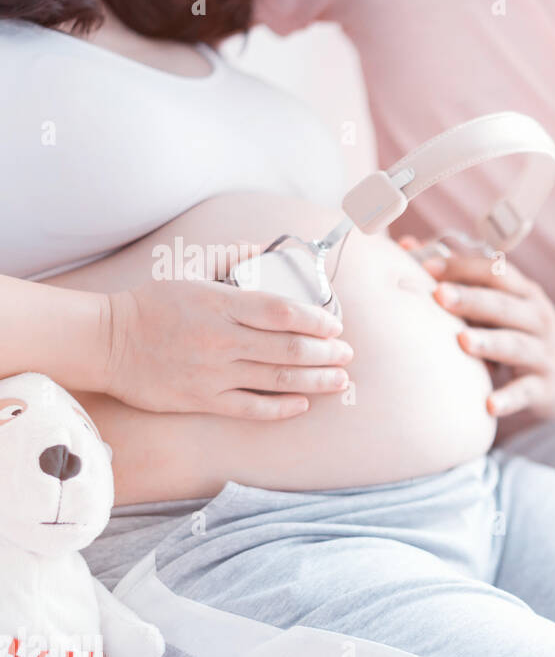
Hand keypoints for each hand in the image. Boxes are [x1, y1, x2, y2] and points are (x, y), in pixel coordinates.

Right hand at [99, 273, 353, 419]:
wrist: (106, 343)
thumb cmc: (151, 306)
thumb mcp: (190, 273)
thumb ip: (231, 259)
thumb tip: (265, 248)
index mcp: (220, 303)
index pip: (283, 312)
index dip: (317, 320)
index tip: (335, 325)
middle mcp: (221, 339)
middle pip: (289, 348)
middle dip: (327, 353)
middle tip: (347, 354)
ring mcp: (213, 373)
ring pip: (278, 379)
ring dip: (316, 380)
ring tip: (340, 380)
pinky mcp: (202, 399)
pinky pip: (252, 407)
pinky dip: (283, 407)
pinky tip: (304, 403)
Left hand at [404, 241, 554, 419]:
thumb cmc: (528, 331)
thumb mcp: (506, 303)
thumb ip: (463, 281)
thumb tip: (406, 246)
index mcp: (524, 294)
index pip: (495, 273)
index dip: (462, 268)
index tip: (427, 267)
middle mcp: (537, 319)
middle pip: (503, 305)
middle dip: (471, 299)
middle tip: (438, 295)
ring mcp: (544, 353)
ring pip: (516, 345)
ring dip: (490, 343)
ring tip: (463, 342)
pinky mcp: (548, 387)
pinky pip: (527, 392)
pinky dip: (509, 398)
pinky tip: (488, 405)